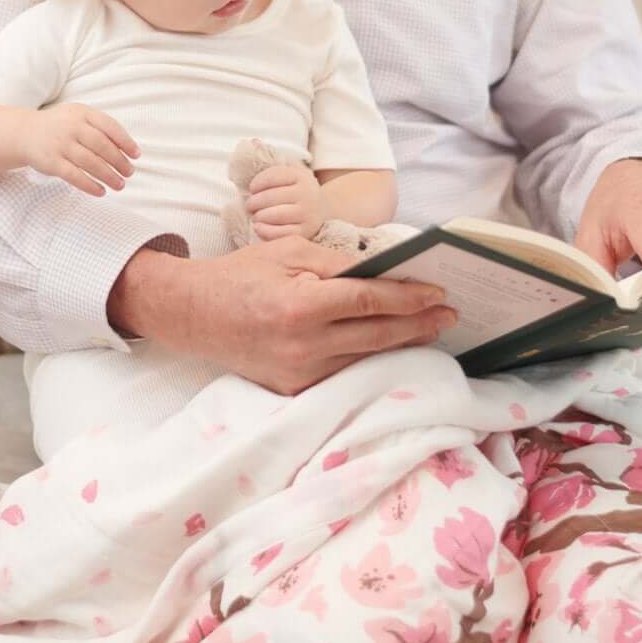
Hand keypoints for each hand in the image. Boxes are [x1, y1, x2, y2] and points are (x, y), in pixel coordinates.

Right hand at [22, 104, 138, 197]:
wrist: (24, 133)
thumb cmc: (60, 126)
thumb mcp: (78, 117)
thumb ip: (99, 127)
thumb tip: (126, 149)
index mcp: (82, 113)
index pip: (109, 126)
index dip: (125, 142)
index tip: (136, 155)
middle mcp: (71, 127)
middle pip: (102, 146)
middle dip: (119, 161)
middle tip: (130, 173)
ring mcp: (60, 144)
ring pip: (90, 162)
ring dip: (108, 176)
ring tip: (120, 185)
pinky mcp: (51, 162)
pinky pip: (74, 176)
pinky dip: (90, 185)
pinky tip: (101, 191)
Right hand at [108, 238, 456, 395]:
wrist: (192, 315)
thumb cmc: (241, 275)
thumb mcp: (287, 252)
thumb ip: (336, 264)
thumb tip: (383, 271)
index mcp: (299, 307)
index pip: (368, 302)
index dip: (408, 298)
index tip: (437, 292)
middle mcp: (301, 346)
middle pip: (376, 337)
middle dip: (418, 325)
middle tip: (449, 315)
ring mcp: (298, 374)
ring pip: (365, 360)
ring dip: (401, 344)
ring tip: (430, 330)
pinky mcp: (294, 389)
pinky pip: (343, 374)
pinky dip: (370, 361)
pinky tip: (391, 349)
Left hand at [246, 160, 323, 241]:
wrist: (324, 210)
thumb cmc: (297, 190)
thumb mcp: (290, 171)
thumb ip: (272, 158)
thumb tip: (253, 142)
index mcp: (301, 176)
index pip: (273, 176)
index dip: (257, 182)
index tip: (252, 188)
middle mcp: (307, 194)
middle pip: (271, 197)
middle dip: (254, 202)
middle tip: (249, 205)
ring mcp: (308, 214)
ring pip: (274, 215)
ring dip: (258, 216)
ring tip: (255, 216)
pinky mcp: (305, 233)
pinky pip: (279, 234)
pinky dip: (264, 231)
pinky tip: (259, 227)